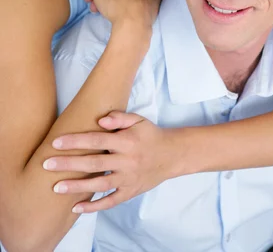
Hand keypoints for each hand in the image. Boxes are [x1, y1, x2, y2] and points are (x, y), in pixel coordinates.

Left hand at [44, 112, 180, 212]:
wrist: (172, 155)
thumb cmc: (150, 135)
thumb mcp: (138, 120)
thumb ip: (119, 117)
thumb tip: (100, 119)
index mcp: (126, 141)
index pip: (97, 140)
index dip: (76, 141)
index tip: (56, 142)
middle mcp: (126, 161)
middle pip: (94, 163)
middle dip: (69, 164)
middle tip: (47, 165)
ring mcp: (128, 179)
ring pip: (99, 185)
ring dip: (77, 187)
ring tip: (56, 188)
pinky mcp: (130, 192)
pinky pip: (110, 201)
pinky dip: (94, 206)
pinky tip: (77, 208)